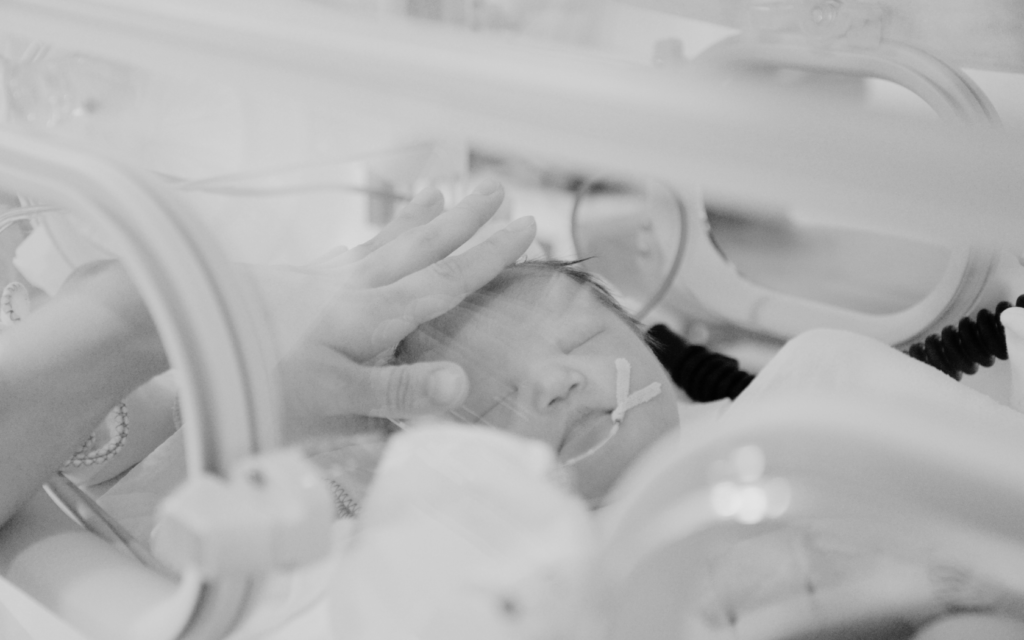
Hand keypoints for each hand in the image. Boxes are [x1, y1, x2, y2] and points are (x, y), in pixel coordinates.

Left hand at [253, 179, 534, 433]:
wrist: (195, 338)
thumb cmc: (264, 377)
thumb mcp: (335, 397)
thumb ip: (399, 391)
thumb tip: (463, 384)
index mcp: (376, 315)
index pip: (446, 279)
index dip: (489, 255)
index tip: (526, 226)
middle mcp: (358, 287)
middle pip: (421, 246)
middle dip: (464, 219)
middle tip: (497, 189)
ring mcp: (326, 281)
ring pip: (385, 241)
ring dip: (417, 218)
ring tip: (438, 190)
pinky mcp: (297, 285)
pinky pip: (345, 253)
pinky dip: (365, 241)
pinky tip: (360, 242)